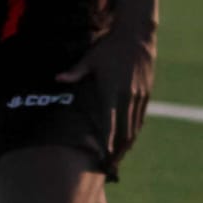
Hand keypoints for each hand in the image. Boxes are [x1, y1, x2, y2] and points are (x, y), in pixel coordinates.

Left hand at [57, 25, 155, 156]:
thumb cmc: (108, 48)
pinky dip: (135, 131)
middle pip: (123, 132)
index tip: (103, 157)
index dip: (106, 143)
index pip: (109, 124)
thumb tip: (57, 79)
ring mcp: (138, 96)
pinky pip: (140, 117)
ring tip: (119, 158)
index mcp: (110, 92)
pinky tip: (130, 140)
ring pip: (134, 127)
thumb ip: (74, 72)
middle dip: (117, 150)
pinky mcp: (145, 93)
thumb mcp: (89, 59)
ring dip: (127, 144)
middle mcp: (126, 97)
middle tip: (110, 166)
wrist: (137, 36)